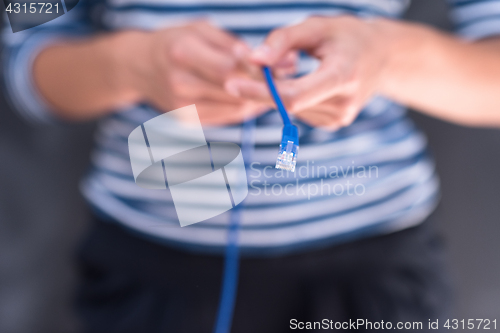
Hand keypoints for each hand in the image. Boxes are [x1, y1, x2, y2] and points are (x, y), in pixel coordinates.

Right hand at [119, 21, 270, 124]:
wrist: (139, 67)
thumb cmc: (175, 42)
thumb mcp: (199, 30)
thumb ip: (231, 45)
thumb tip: (265, 60)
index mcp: (181, 52)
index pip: (229, 68)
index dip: (258, 70)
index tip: (280, 67)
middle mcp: (180, 82)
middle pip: (234, 90)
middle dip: (263, 86)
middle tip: (284, 78)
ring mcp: (182, 107)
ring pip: (235, 108)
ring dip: (257, 99)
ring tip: (272, 88)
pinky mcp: (187, 121)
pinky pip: (227, 117)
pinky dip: (243, 108)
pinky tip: (252, 98)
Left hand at [224, 16, 395, 128]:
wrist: (382, 57)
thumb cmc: (347, 36)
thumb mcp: (317, 26)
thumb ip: (283, 40)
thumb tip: (252, 58)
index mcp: (343, 76)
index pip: (294, 95)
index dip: (261, 92)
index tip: (232, 84)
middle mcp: (343, 104)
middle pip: (287, 102)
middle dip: (262, 84)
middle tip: (248, 59)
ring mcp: (339, 118)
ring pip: (289, 108)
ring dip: (274, 89)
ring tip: (289, 63)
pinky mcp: (333, 123)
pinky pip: (297, 111)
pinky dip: (287, 95)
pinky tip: (298, 77)